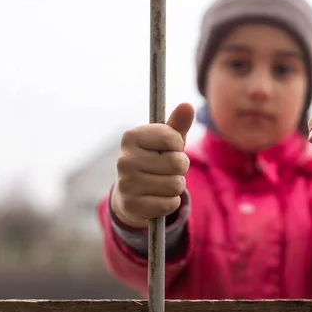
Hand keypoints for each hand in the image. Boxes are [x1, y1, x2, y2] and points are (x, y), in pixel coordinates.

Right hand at [111, 103, 194, 228]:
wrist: (130, 194)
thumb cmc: (154, 160)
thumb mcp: (166, 141)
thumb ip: (177, 124)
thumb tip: (187, 105)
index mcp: (131, 137)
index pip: (172, 137)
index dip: (177, 145)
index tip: (168, 148)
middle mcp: (124, 159)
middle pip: (177, 163)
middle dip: (180, 167)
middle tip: (167, 169)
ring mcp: (126, 184)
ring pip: (176, 185)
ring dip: (176, 185)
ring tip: (163, 183)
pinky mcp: (133, 206)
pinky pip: (169, 204)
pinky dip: (170, 202)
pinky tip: (158, 198)